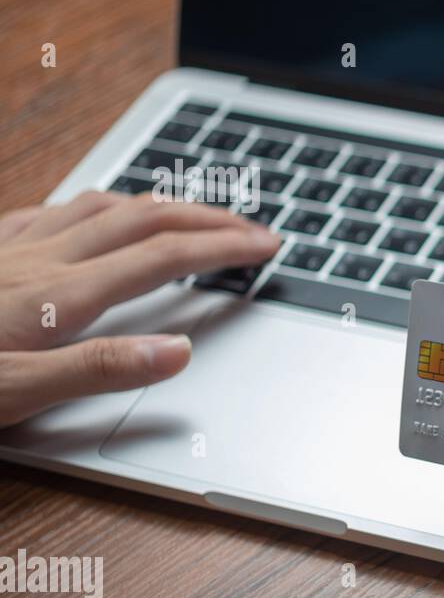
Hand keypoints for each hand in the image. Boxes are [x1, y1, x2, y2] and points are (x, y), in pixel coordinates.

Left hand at [0, 191, 279, 427]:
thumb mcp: (17, 392)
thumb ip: (99, 369)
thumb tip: (178, 352)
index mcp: (59, 297)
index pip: (163, 258)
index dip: (222, 247)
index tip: (265, 246)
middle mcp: (41, 260)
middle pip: (143, 219)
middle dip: (207, 218)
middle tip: (250, 228)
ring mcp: (12, 250)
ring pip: (100, 206)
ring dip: (157, 207)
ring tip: (188, 215)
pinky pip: (47, 212)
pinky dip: (89, 207)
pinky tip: (92, 214)